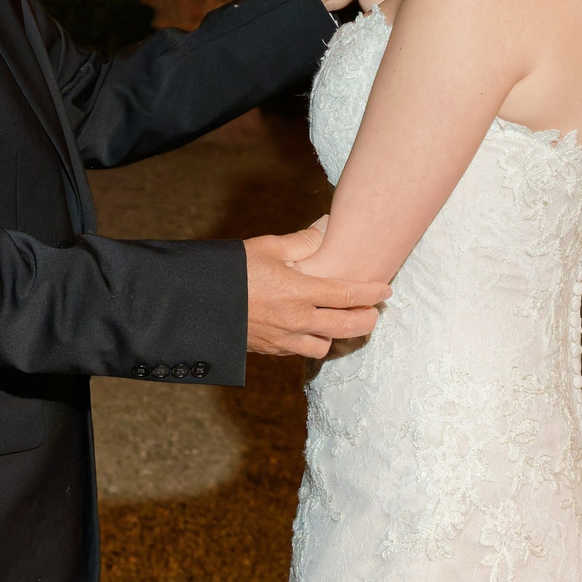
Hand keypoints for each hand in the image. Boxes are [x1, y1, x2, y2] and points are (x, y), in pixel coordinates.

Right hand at [244, 226, 388, 356]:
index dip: (371, 293)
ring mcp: (283, 339)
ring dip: (336, 335)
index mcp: (300, 292)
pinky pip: (299, 351)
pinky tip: (308, 328)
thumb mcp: (268, 247)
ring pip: (324, 346)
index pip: (348, 295)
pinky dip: (310, 341)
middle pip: (346, 327)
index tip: (385, 291)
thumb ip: (303, 242)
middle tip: (373, 312)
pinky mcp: (269, 349)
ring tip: (338, 321)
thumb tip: (326, 229)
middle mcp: (296, 320)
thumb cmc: (232, 268)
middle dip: (366, 320)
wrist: (197, 300)